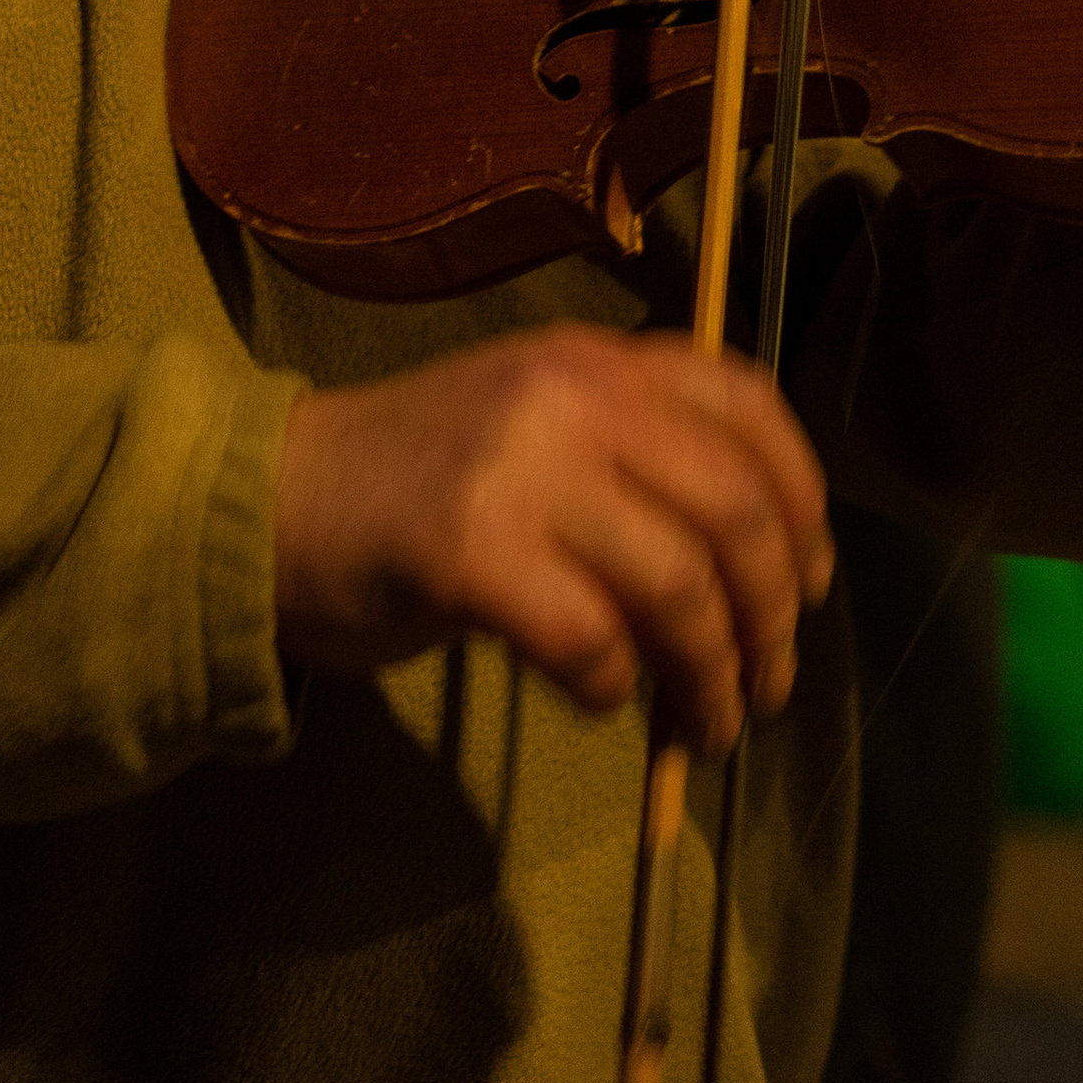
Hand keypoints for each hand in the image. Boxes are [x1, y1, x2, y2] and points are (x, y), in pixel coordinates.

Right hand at [271, 325, 834, 756]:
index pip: (751, 407)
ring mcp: (521, 468)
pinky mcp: (470, 550)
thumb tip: (757, 577)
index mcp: (600, 360)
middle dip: (773, 613)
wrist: (270, 499)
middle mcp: (573, 396)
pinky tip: (599, 699)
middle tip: (767, 681)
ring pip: (679, 584)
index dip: (805, 503)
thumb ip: (636, 465)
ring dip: (713, 672)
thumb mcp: (538, 429)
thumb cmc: (415, 477)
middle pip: (735, 509)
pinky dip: (614, 686)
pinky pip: (592, 641)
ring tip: (710, 722)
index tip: (812, 583)